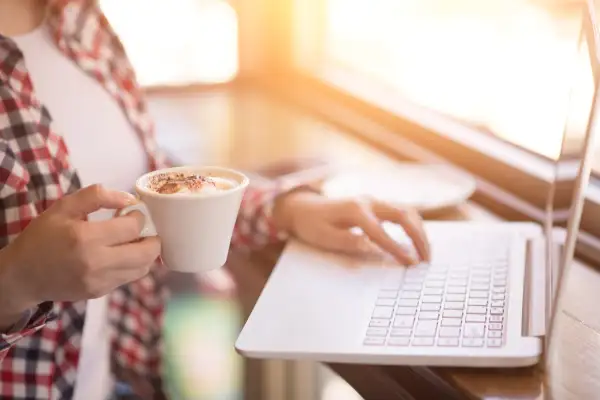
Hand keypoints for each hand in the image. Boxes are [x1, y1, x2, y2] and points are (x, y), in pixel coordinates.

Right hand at [0, 185, 160, 317]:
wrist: (22, 275)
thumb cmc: (43, 236)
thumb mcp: (64, 207)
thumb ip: (97, 196)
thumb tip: (129, 198)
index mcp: (86, 238)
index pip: (132, 227)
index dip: (139, 217)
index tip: (133, 213)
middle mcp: (96, 263)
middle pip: (146, 253)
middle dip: (153, 238)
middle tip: (146, 230)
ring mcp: (99, 281)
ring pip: (143, 269)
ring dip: (146, 254)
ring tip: (135, 242)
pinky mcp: (99, 293)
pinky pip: (129, 278)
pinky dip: (132, 266)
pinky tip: (121, 255)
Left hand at [275, 191, 429, 264]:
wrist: (303, 207)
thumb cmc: (311, 224)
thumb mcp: (322, 236)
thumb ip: (345, 241)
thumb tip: (369, 246)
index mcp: (354, 210)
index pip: (381, 232)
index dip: (397, 249)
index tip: (410, 264)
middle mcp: (368, 202)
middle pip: (403, 215)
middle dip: (418, 237)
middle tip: (426, 260)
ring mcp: (373, 201)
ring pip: (406, 211)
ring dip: (419, 231)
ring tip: (426, 253)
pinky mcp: (376, 205)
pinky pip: (401, 212)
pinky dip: (413, 226)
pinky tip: (417, 241)